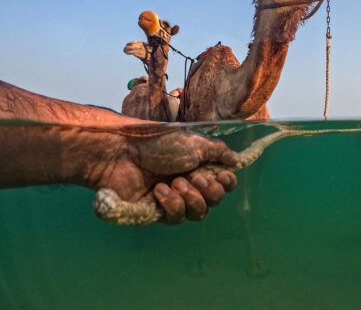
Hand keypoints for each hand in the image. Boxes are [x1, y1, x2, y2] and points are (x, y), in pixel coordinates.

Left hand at [88, 125, 238, 223]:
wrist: (123, 154)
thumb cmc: (157, 143)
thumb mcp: (194, 142)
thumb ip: (219, 151)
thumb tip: (237, 159)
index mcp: (198, 166)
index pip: (222, 183)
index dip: (226, 183)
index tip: (222, 176)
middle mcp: (188, 184)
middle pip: (213, 201)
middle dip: (209, 191)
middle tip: (194, 178)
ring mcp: (172, 199)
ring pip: (197, 213)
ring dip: (189, 198)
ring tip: (173, 183)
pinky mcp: (156, 213)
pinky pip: (176, 218)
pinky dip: (171, 204)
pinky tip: (159, 191)